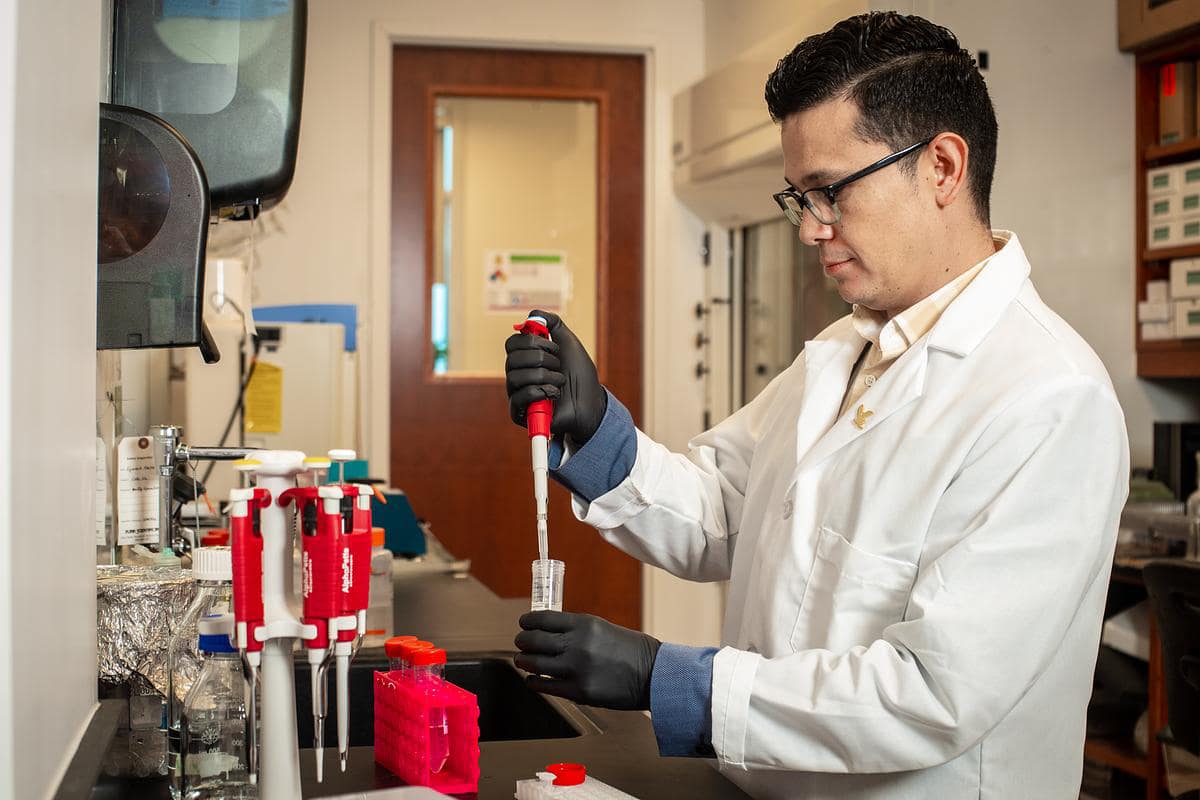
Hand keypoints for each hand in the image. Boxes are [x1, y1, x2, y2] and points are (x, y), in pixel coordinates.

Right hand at [505, 310, 606, 445]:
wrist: (591, 402)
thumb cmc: (580, 375)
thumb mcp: (569, 343)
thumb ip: (553, 324)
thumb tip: (533, 314)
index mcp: (526, 359)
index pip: (512, 343)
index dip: (532, 341)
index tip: (553, 347)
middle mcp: (518, 375)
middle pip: (512, 359)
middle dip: (541, 359)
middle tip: (558, 366)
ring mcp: (518, 394)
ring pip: (515, 377)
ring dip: (545, 377)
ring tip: (560, 382)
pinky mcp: (521, 413)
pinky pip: (519, 397)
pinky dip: (541, 392)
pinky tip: (554, 395)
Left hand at [514, 611, 659, 709]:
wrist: (654, 674)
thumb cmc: (632, 651)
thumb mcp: (603, 629)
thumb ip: (576, 631)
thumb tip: (549, 634)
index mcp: (584, 624)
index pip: (542, 619)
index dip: (527, 622)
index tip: (524, 624)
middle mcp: (577, 644)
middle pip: (533, 640)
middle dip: (522, 641)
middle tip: (520, 643)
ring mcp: (576, 669)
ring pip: (534, 664)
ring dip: (524, 661)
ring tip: (522, 661)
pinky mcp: (579, 692)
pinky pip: (545, 686)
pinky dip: (534, 682)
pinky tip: (533, 680)